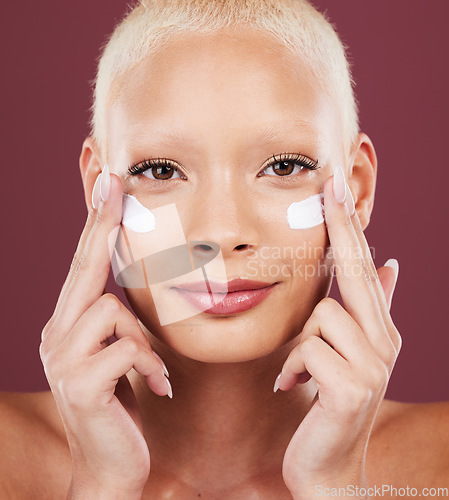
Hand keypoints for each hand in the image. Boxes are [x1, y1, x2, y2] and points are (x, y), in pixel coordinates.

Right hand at [39, 167, 171, 498]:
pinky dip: (148, 365)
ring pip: (113, 312)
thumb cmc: (120, 401)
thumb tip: (131, 291)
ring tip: (150, 373)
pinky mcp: (81, 384)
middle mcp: (55, 335)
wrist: (112, 466)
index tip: (107, 187)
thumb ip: (120, 321)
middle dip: (101, 225)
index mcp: (67, 325)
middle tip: (115, 184)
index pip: (82, 267)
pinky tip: (154, 388)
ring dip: (143, 342)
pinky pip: (127, 349)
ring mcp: (62, 360)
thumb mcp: (119, 353)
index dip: (95, 226)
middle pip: (83, 269)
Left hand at [276, 167, 400, 498]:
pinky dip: (294, 367)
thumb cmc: (329, 402)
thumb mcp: (348, 354)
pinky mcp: (351, 386)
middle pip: (356, 270)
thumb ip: (366, 311)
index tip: (337, 187)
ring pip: (322, 315)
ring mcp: (372, 364)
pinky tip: (296, 386)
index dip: (351, 226)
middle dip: (343, 225)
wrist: (328, 467)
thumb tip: (390, 265)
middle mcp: (383, 341)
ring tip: (302, 371)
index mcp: (378, 329)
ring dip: (301, 345)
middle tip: (330, 183)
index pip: (362, 266)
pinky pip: (308, 349)